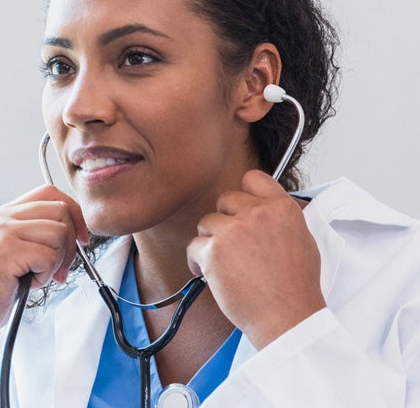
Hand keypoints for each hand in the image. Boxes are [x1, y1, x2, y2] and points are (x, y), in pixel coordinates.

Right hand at [0, 185, 87, 404]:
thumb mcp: (8, 255)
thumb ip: (31, 237)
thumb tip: (73, 232)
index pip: (48, 193)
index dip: (72, 213)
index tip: (81, 238)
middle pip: (59, 210)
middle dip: (70, 242)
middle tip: (59, 269)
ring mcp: (0, 233)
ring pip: (59, 232)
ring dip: (56, 261)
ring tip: (36, 277)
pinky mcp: (4, 252)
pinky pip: (49, 256)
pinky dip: (46, 275)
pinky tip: (28, 284)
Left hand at [186, 170, 325, 348]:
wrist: (287, 317)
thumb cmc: (296, 287)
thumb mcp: (303, 240)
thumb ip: (279, 218)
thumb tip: (261, 208)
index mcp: (283, 208)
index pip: (253, 178)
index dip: (244, 193)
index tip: (240, 208)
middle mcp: (258, 214)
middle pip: (224, 199)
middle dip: (224, 220)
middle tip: (232, 244)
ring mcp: (234, 231)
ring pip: (206, 222)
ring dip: (211, 241)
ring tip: (224, 264)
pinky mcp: (214, 251)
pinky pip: (193, 246)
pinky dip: (197, 261)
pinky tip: (209, 274)